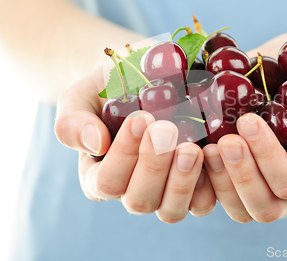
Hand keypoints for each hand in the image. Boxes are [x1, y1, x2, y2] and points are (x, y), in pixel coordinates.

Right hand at [54, 66, 215, 221]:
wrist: (148, 77)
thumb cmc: (111, 89)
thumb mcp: (83, 97)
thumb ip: (73, 122)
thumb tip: (95, 144)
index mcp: (100, 176)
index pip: (106, 182)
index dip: (123, 155)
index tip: (139, 119)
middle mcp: (133, 191)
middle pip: (140, 200)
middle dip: (154, 166)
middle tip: (167, 129)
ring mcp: (166, 193)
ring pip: (172, 210)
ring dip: (182, 181)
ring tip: (192, 148)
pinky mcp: (196, 188)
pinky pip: (203, 203)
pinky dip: (211, 183)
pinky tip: (212, 153)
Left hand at [202, 51, 286, 222]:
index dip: (267, 157)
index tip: (248, 120)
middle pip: (266, 207)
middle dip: (243, 174)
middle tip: (227, 139)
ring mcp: (262, 186)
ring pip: (239, 209)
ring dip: (221, 179)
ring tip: (209, 146)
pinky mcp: (236, 179)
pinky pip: (217, 198)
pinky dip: (203, 179)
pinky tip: (197, 149)